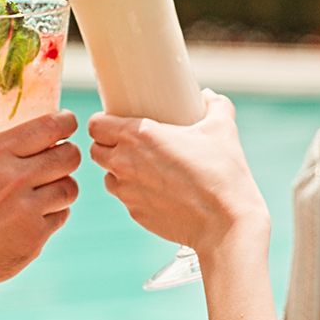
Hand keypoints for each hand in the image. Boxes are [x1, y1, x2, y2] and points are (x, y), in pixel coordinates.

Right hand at [0, 111, 80, 303]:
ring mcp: (27, 208)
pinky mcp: (34, 237)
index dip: (65, 123)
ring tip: (48, 190)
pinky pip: (61, 216)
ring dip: (63, 186)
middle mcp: (13, 177)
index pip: (49, 127)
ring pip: (70, 187)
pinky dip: (54, 214)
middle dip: (68, 155)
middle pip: (69, 156)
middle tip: (60, 160)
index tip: (66, 124)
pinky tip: (36, 216)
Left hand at [88, 90, 268, 249]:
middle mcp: (124, 163)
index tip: (115, 122)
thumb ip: (215, 106)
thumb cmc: (221, 173)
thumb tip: (209, 96)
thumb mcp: (222, 129)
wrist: (224, 222)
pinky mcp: (135, 213)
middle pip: (96, 150)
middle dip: (107, 146)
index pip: (95, 125)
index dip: (102, 123)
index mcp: (137, 136)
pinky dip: (135, 193)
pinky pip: (125, 199)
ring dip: (118, 171)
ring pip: (108, 177)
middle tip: (129, 143)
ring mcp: (127, 192)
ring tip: (143, 168)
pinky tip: (157, 191)